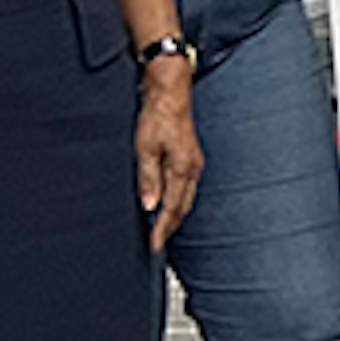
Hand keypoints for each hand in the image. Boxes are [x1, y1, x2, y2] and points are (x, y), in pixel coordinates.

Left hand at [136, 69, 200, 246]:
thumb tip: (149, 205)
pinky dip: (178, 201)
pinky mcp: (191, 158)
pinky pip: (186, 187)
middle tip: (156, 244)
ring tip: (161, 229)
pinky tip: (168, 204)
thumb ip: (148, 179)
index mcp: (182, 168)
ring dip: (174, 215)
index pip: (171, 208)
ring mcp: (194, 164)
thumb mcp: (145, 149)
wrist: (171, 95)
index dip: (162, 228)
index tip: (153, 245)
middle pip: (183, 207)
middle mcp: (192, 169)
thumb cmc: (157, 118)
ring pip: (186, 198)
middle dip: (170, 226)